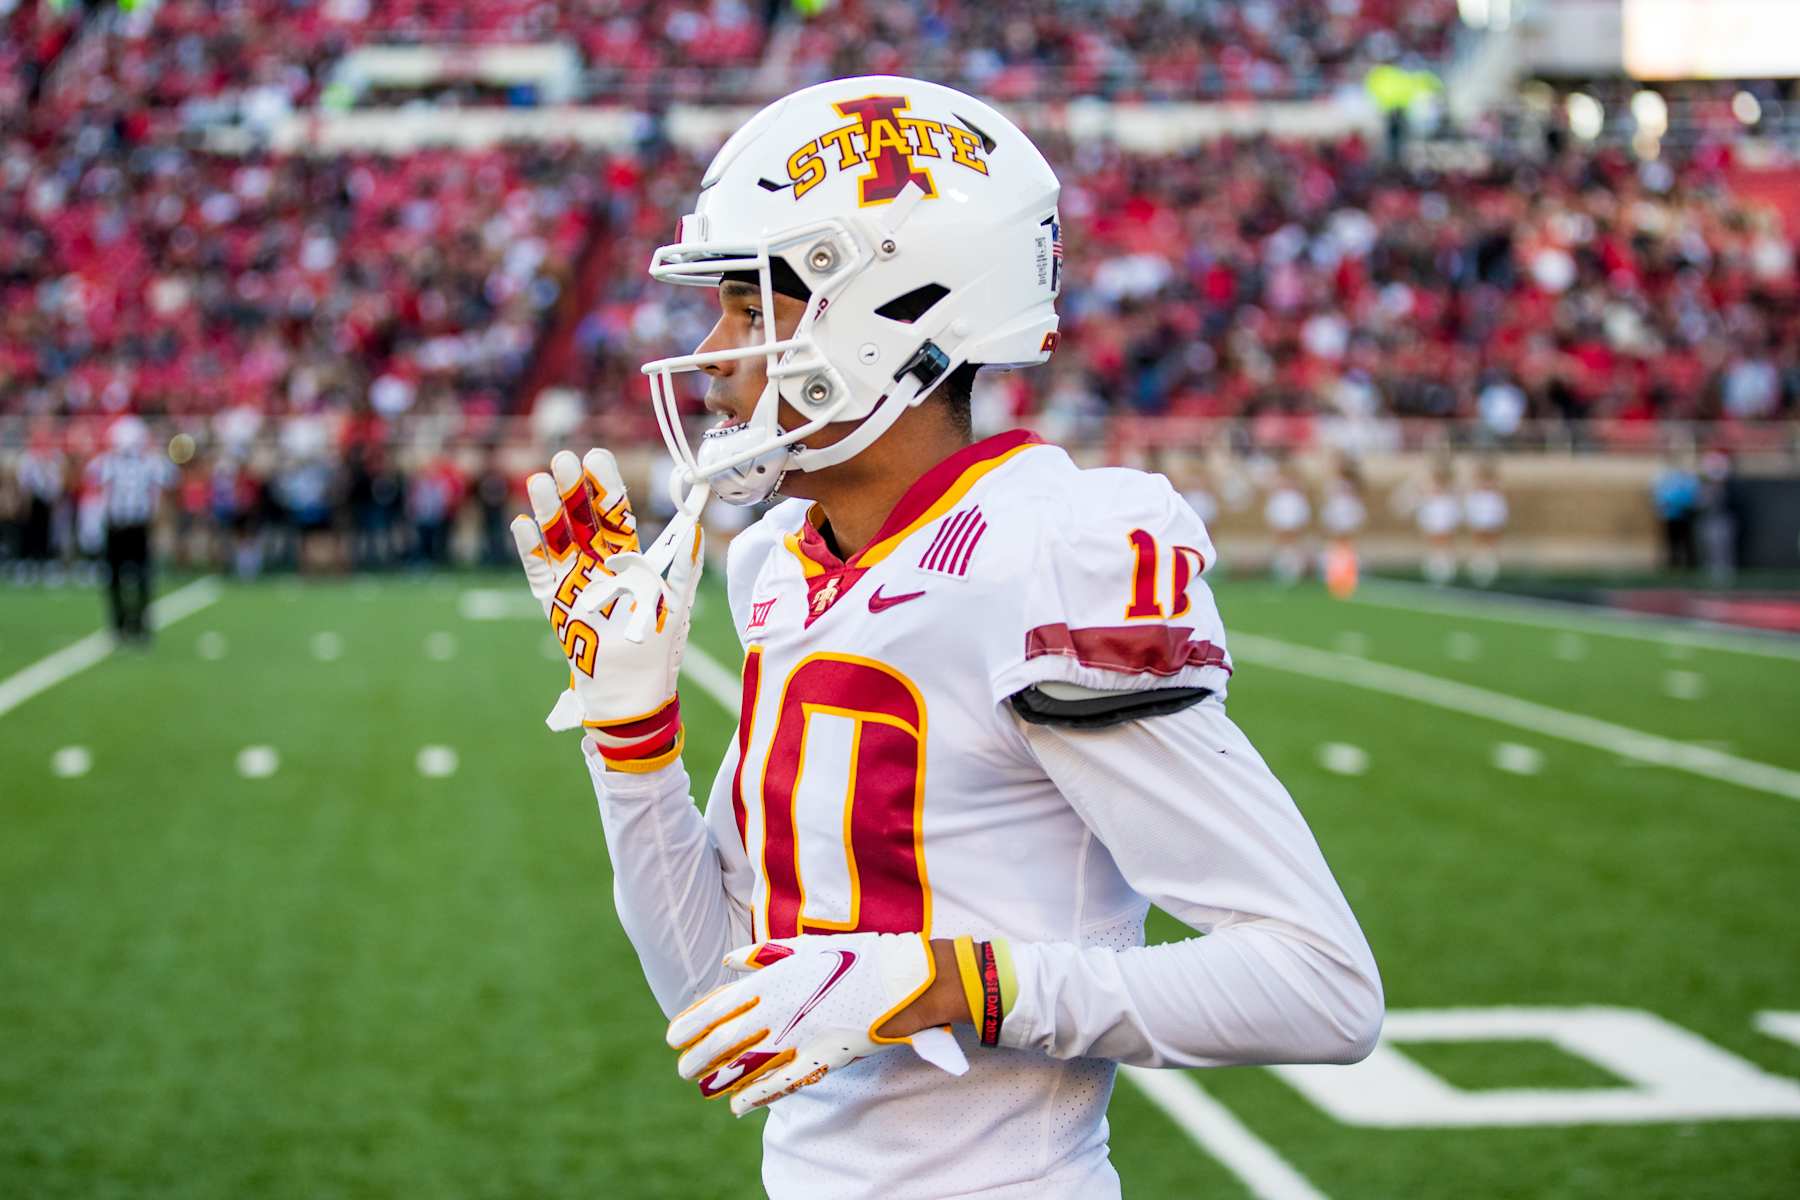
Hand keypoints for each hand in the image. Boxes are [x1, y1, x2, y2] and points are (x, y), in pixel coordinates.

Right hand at [510, 448, 701, 769]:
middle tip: (563, 459)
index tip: (596, 457)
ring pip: (557, 537)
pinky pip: (537, 570)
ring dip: (548, 509)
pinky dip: (529, 548)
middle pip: (582, 518)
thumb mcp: (674, 600)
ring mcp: (573, 580)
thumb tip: (696, 527)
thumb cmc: (658, 646)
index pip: (615, 513)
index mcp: (629, 558)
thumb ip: (682, 564)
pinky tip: (522, 523)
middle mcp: (598, 563)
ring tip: (538, 480)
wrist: (632, 689)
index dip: (605, 485)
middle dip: (572, 488)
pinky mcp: (553, 603)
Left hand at [667, 932, 968, 1116]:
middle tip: (683, 1069)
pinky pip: (780, 1083)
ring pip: (746, 1065)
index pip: (717, 1006)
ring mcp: (800, 1036)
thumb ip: (761, 955)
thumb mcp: (804, 947)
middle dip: (697, 1057)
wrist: (901, 979)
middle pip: (724, 1039)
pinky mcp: (821, 1058)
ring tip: (701, 1087)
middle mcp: (780, 1009)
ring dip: (719, 1079)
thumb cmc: (853, 957)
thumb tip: (728, 960)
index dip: (691, 1024)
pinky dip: (755, 1096)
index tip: (674, 1037)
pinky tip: (736, 1106)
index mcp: (773, 979)